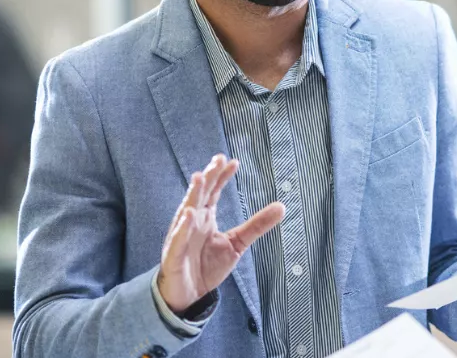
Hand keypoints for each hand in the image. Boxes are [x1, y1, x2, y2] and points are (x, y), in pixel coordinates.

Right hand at [158, 154, 284, 313]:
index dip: (221, 177)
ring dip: (193, 195)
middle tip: (218, 161)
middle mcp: (191, 222)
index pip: (213, 192)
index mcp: (205, 217)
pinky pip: (178, 240)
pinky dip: (182, 228)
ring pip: (186, 212)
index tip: (233, 162)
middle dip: (208, 178)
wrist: (188, 294)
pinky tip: (189, 215)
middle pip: (200, 195)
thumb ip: (256, 225)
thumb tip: (282, 206)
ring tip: (200, 178)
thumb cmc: (207, 266)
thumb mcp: (237, 243)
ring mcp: (181, 237)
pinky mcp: (174, 255)